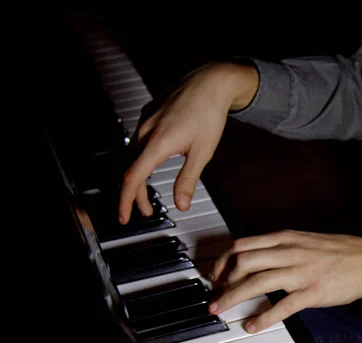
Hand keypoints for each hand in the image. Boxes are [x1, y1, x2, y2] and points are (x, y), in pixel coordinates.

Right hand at [118, 63, 258, 223]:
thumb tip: (182, 204)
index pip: (133, 178)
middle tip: (146, 211)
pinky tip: (152, 163)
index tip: (125, 217)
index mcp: (158, 143)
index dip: (127, 201)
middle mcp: (146, 130)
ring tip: (149, 193)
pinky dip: (141, 158)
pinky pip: (138, 140)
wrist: (210, 82)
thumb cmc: (209, 114)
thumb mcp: (202, 152)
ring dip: (139, 176)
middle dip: (136, 194)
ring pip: (134, 154)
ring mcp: (145, 120)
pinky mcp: (148, 113)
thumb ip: (188, 180)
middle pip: (132, 169)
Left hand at [208, 230, 361, 332]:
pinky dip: (264, 317)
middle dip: (223, 280)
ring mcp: (301, 271)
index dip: (223, 261)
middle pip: (244, 262)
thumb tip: (256, 256)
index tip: (215, 274)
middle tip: (215, 295)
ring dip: (233, 297)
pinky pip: (282, 306)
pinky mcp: (313, 291)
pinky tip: (253, 325)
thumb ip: (281, 246)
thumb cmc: (339, 251)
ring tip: (220, 310)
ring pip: (257, 282)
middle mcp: (290, 251)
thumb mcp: (306, 240)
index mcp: (286, 238)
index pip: (243, 244)